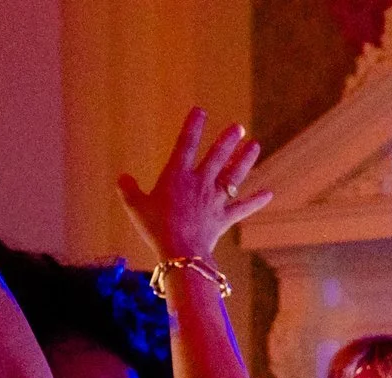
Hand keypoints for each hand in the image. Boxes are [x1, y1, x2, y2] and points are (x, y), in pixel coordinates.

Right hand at [117, 108, 270, 263]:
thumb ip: (128, 189)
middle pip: (217, 156)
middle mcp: (199, 183)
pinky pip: (243, 208)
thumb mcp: (135, 206)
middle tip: (239, 127)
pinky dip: (256, 201)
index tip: (200, 111)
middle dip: (228, 140)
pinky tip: (269, 193)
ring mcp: (214, 200)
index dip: (193, 126)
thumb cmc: (155, 228)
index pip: (185, 143)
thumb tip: (123, 178)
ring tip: (255, 145)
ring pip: (234, 176)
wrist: (180, 252)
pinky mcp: (224, 218)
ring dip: (245, 160)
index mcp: (176, 175)